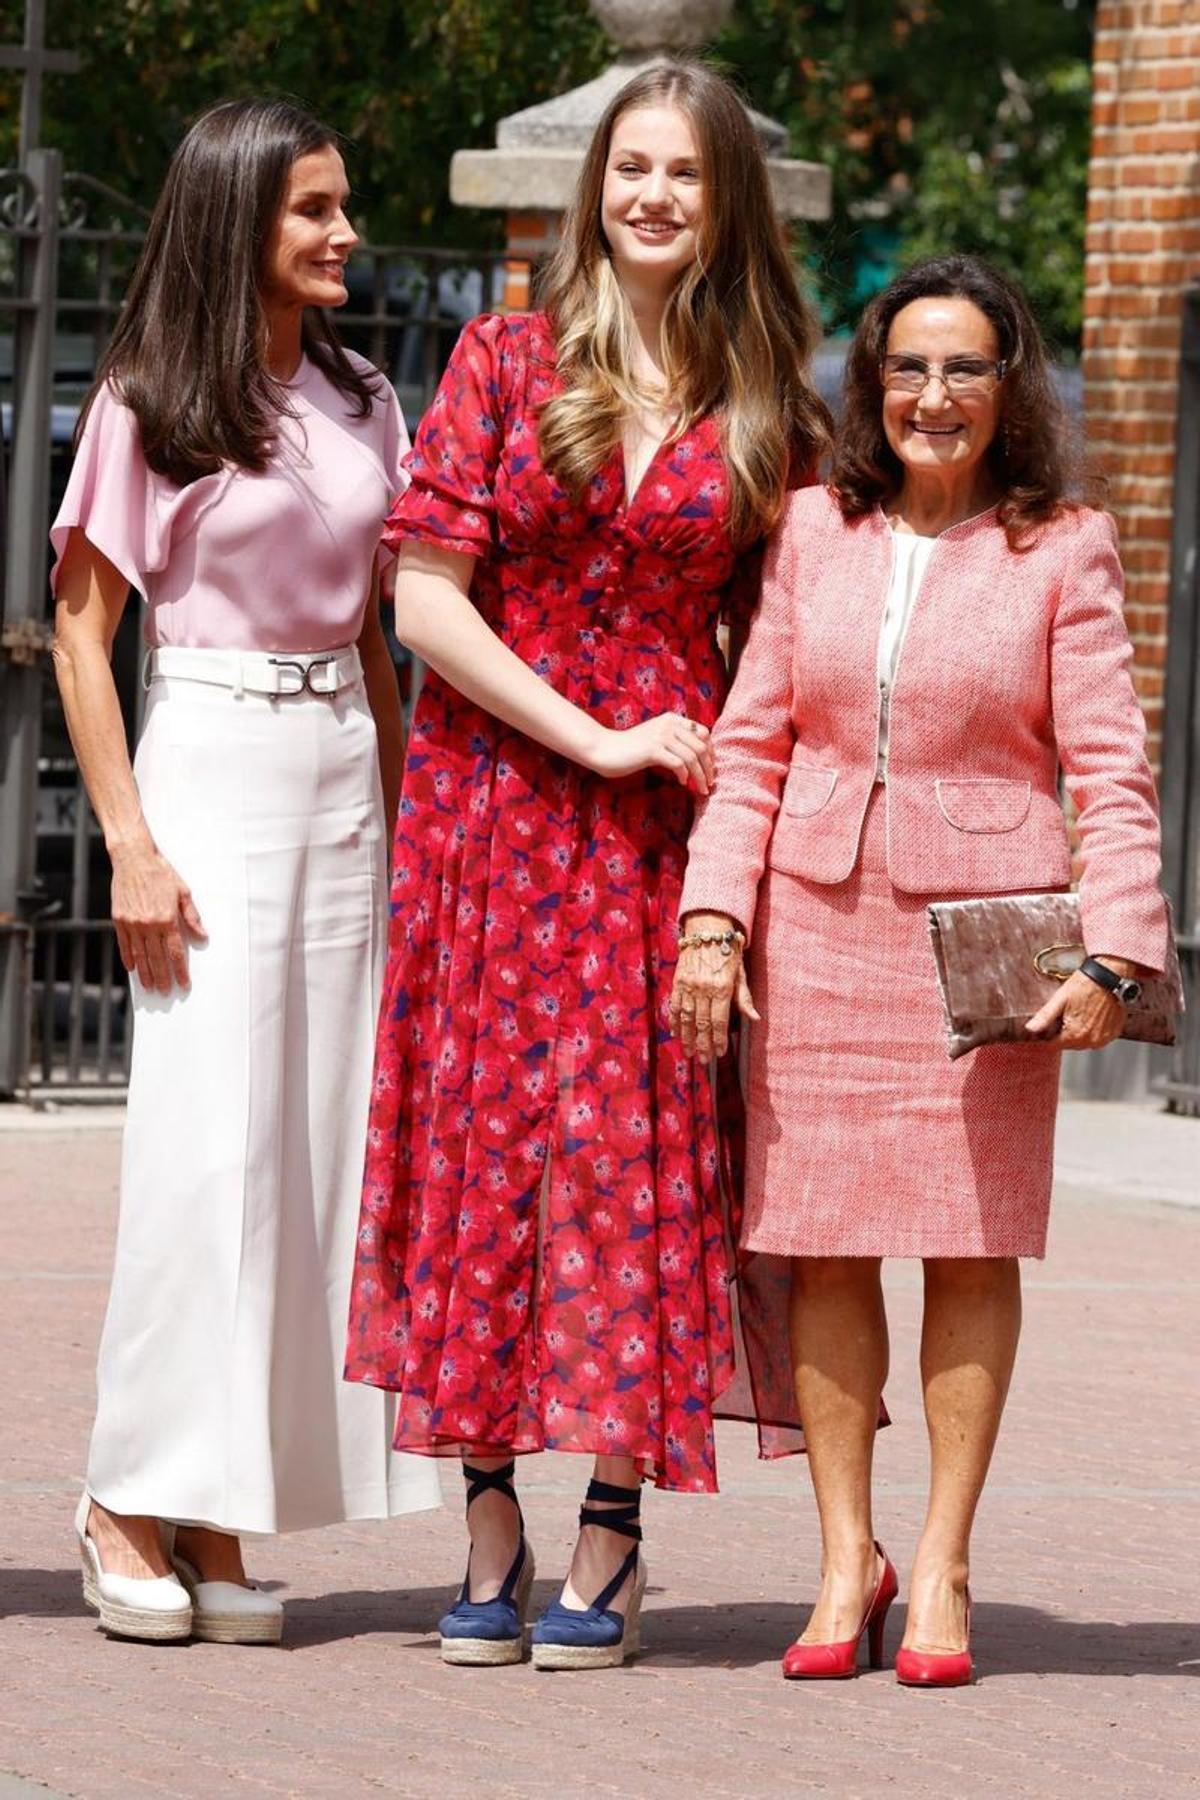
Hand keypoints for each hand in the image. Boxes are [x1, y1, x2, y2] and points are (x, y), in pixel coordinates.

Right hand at [110, 841, 206, 994]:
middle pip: (157, 958)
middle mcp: (148, 924)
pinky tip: (133, 969)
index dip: (180, 970)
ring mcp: (132, 923)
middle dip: (163, 977)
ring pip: (140, 955)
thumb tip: (203, 936)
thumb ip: (192, 917)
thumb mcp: (183, 892)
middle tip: (167, 992)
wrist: (133, 858)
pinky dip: (128, 958)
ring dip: (145, 973)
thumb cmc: (161, 873)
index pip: (175, 952)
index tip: (184, 984)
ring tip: (150, 987)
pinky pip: (124, 944)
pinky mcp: (119, 919)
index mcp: (167, 918)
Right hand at [586, 713, 714, 793]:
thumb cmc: (630, 748)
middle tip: (710, 783)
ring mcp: (660, 736)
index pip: (703, 732)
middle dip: (709, 767)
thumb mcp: (655, 737)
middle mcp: (668, 724)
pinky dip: (684, 775)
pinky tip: (682, 783)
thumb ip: (674, 739)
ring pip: (692, 757)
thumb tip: (697, 755)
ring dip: (700, 776)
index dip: (711, 751)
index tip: (710, 768)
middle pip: (701, 746)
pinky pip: (678, 764)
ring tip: (701, 788)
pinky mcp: (653, 750)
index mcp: (671, 719)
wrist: (604, 749)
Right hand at [669, 911, 759, 1058]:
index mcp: (722, 988)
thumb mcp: (741, 973)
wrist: (707, 929)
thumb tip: (754, 1018)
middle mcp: (703, 989)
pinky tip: (676, 1033)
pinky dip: (674, 1022)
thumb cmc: (728, 951)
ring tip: (689, 1052)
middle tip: (704, 1060)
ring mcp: (688, 986)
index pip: (719, 1021)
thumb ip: (744, 998)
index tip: (719, 1053)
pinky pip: (674, 1006)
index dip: (719, 1040)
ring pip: (686, 1018)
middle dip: (703, 1044)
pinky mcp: (678, 982)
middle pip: (702, 1023)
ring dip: (687, 1038)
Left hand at [1025, 962, 1127, 1050]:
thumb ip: (1045, 1017)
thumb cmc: (1085, 984)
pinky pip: (1097, 1037)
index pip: (1055, 1045)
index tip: (1053, 1021)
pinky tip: (1092, 1015)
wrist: (1110, 976)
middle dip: (1065, 1032)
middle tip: (1068, 1012)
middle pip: (1069, 1044)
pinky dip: (1092, 1029)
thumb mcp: (1060, 999)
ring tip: (1081, 1012)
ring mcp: (1104, 1038)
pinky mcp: (1113, 1032)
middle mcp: (1091, 1040)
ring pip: (1083, 1042)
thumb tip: (1030, 1029)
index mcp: (1076, 1034)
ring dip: (1079, 1032)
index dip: (1050, 1034)